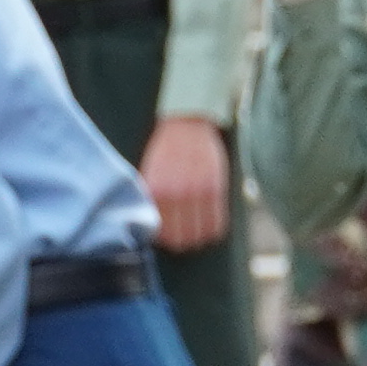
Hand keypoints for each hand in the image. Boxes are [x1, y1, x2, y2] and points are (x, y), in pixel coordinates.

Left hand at [137, 113, 229, 256]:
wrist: (187, 124)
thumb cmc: (165, 149)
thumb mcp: (149, 172)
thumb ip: (151, 200)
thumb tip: (151, 228)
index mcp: (155, 190)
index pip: (160, 234)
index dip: (164, 239)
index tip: (167, 236)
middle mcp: (175, 193)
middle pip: (180, 239)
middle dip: (180, 242)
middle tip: (181, 236)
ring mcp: (197, 192)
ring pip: (199, 235)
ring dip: (197, 237)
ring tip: (195, 230)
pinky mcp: (216, 188)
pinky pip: (217, 223)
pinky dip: (213, 230)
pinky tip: (208, 223)